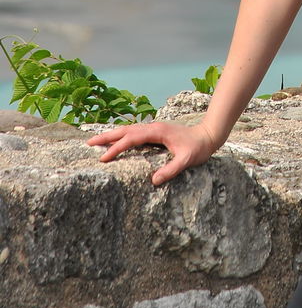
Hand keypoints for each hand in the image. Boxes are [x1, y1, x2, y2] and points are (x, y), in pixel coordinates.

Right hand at [86, 119, 218, 185]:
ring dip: (112, 135)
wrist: (207, 135)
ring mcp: (153, 128)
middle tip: (88, 143)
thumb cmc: (198, 148)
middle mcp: (153, 127)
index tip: (103, 158)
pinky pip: (134, 132)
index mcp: (157, 132)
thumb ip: (172, 170)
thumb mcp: (187, 160)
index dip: (117, 148)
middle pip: (125, 130)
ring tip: (96, 142)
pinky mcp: (154, 132)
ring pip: (128, 129)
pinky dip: (121, 135)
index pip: (132, 139)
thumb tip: (154, 181)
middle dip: (107, 136)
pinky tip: (115, 141)